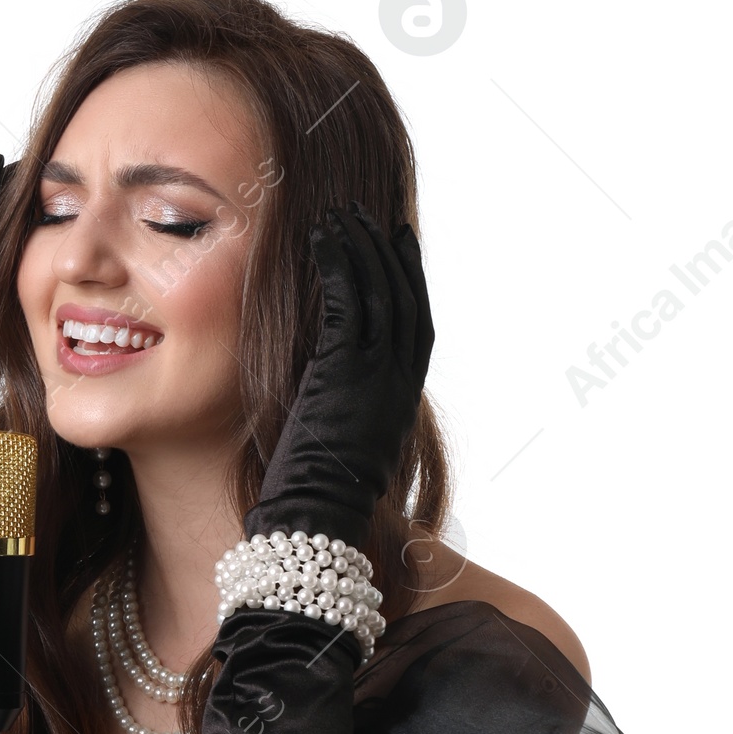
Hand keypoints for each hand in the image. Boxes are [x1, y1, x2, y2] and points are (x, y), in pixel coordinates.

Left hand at [246, 203, 432, 550]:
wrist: (315, 518)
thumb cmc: (319, 497)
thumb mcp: (349, 448)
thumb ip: (351, 410)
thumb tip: (332, 395)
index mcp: (402, 399)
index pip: (417, 325)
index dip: (410, 280)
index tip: (399, 246)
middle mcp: (398, 381)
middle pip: (404, 298)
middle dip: (387, 253)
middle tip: (369, 217)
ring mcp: (376, 373)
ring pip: (378, 291)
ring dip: (360, 247)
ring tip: (342, 216)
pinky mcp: (345, 370)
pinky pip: (347, 300)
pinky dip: (338, 263)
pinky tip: (323, 239)